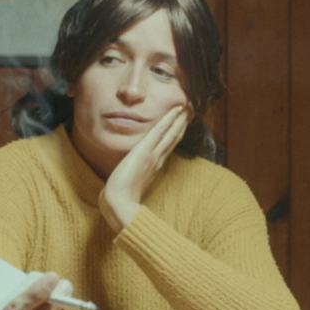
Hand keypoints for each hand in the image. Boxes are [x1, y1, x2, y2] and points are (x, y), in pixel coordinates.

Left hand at [99, 106, 189, 231]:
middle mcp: (157, 160)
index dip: (176, 135)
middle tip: (191, 111)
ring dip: (180, 119)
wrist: (119, 203)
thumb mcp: (128, 186)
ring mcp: (153, 155)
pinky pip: (159, 131)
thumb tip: (127, 181)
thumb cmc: (120, 198)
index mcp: (154, 168)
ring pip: (171, 133)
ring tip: (188, 107)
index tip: (182, 124)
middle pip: (173, 138)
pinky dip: (168, 120)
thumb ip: (131, 181)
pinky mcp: (145, 150)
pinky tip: (175, 110)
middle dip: (182, 124)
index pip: (167, 147)